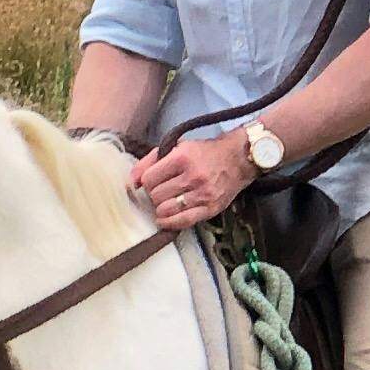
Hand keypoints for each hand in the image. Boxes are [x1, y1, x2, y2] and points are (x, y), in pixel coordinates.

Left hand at [126, 129, 260, 231]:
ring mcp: (202, 194)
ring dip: (161, 208)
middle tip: (161, 191)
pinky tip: (165, 218)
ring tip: (166, 201)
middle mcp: (193, 176)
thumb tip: (132, 181)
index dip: (147, 181)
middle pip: (156, 195)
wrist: (237, 160)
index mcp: (182, 158)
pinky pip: (182, 222)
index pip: (150, 179)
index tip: (152, 181)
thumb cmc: (204, 153)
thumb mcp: (177, 147)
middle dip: (154, 195)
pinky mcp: (210, 209)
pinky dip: (169, 222)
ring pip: (166, 210)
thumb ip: (150, 161)